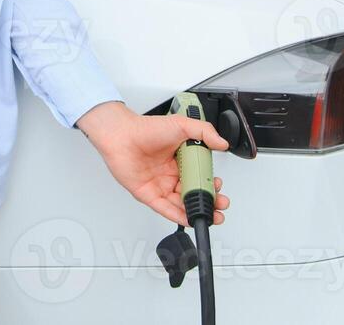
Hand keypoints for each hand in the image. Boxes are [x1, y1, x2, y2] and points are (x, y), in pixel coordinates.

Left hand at [76, 101, 231, 227]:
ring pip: (181, 203)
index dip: (210, 184)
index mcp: (180, 159)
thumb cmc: (145, 128)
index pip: (200, 176)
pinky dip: (178, 215)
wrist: (121, 134)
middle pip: (193, 192)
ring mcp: (160, 185)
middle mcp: (171, 173)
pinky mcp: (148, 194)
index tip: (219, 187)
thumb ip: (204, 132)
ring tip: (211, 215)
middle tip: (220, 204)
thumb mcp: (182, 125)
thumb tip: (222, 143)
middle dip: (209, 201)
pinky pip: (165, 208)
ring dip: (197, 211)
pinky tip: (190, 219)